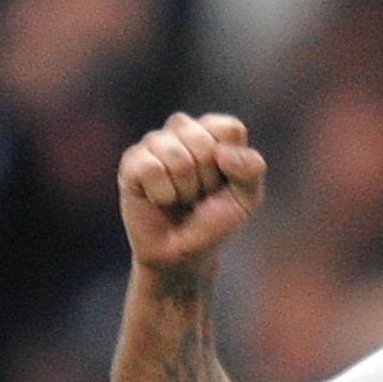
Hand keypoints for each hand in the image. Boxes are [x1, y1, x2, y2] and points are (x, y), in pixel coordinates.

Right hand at [118, 112, 265, 270]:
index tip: (224, 183)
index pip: (229, 129)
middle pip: (203, 144)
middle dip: (207, 181)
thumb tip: (221, 152)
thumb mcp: (246, 198)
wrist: (183, 253)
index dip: (232, 165)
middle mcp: (183, 129)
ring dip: (184, 190)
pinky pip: (152, 169)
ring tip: (180, 198)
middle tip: (199, 195)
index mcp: (214, 130)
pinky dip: (162, 194)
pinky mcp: (131, 161)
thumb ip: (251, 170)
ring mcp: (155, 142)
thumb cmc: (214, 220)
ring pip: (178, 158)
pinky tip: (160, 199)